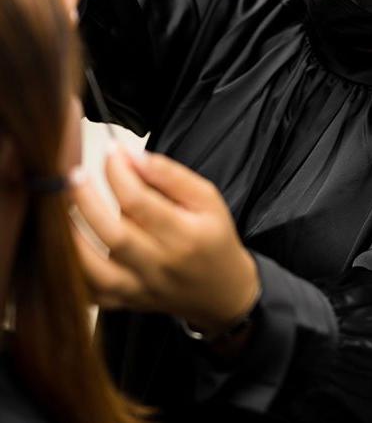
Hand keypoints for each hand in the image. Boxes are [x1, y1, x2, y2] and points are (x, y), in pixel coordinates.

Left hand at [69, 146, 259, 335]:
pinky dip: (73, 271)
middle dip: (87, 201)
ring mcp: (141, 289)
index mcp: (185, 236)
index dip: (119, 173)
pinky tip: (69, 245)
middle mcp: (161, 266)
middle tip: (74, 176)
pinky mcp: (126, 303)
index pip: (141, 202)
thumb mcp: (207, 198)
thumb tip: (132, 158)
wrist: (221, 288)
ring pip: (95, 270)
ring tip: (66, 208)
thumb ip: (171, 176)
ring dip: (73, 237)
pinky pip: (90, 294)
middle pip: (114, 234)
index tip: (111, 152)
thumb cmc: (214, 237)